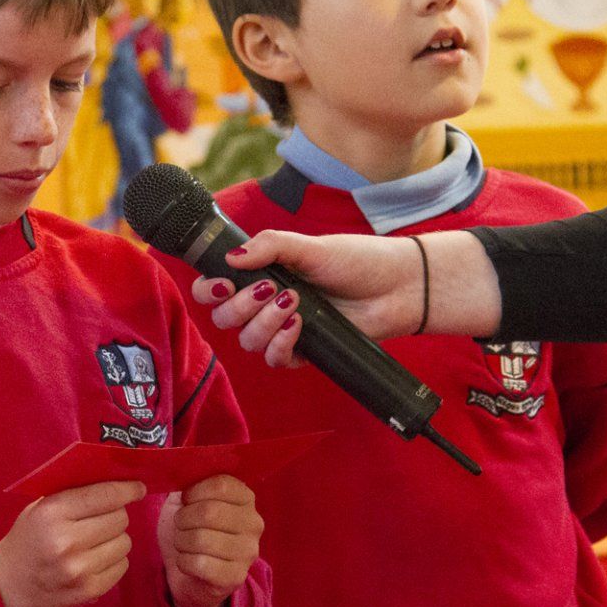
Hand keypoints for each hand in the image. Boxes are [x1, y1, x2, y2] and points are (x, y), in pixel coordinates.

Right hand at [0, 480, 145, 606]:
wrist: (9, 585)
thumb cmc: (28, 539)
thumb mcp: (40, 507)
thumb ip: (73, 493)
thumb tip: (115, 481)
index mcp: (53, 513)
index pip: (104, 495)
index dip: (127, 489)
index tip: (138, 488)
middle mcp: (67, 541)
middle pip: (119, 518)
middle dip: (115, 515)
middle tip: (102, 519)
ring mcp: (79, 569)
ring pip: (124, 542)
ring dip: (115, 539)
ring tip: (95, 542)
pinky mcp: (89, 590)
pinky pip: (122, 566)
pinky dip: (113, 560)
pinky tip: (95, 560)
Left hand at [159, 475, 262, 606]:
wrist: (190, 575)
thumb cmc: (191, 530)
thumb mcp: (190, 500)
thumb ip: (191, 481)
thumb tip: (182, 467)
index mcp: (246, 498)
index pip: (222, 484)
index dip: (194, 491)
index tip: (185, 500)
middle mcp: (254, 523)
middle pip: (209, 511)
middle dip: (183, 518)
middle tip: (180, 525)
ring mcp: (248, 552)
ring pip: (201, 538)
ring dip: (182, 541)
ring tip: (184, 543)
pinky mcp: (235, 577)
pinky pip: (200, 564)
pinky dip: (184, 561)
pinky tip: (187, 562)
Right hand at [187, 230, 502, 365]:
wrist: (397, 287)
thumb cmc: (356, 260)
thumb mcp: (310, 246)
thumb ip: (270, 247)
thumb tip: (230, 258)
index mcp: (260, 274)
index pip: (215, 287)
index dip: (209, 290)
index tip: (225, 283)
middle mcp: (265, 304)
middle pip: (224, 319)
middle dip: (239, 307)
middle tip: (270, 290)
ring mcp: (283, 329)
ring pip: (248, 342)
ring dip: (264, 325)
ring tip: (294, 304)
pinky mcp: (304, 351)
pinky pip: (276, 360)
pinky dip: (281, 345)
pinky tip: (299, 327)